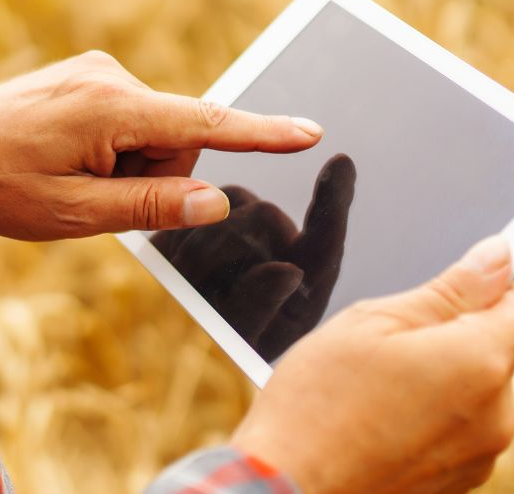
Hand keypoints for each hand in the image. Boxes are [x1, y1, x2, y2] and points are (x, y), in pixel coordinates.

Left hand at [0, 51, 322, 240]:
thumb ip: (152, 207)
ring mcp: (96, 74)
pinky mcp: (86, 79)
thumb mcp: (76, 214)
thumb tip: (215, 203)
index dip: (261, 134)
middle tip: (92, 199)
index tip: (309, 132)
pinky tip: (63, 162)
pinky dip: (111, 152)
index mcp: (112, 108)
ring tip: (67, 179)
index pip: (205, 126)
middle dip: (152, 179)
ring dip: (126, 168)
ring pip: (152, 136)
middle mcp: (110, 78)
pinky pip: (127, 123)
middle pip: (177, 143)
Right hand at [149, 154, 357, 359]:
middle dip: (228, 243)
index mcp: (305, 286)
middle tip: (201, 286)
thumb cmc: (213, 349)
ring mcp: (252, 232)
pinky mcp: (216, 217)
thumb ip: (260, 306)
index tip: (341, 164)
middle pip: (265, 215)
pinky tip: (179, 261)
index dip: (333, 202)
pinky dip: (187, 224)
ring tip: (189, 282)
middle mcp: (284, 252)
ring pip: (229, 203)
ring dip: (203, 237)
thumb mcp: (236, 340)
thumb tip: (288, 270)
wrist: (172, 343)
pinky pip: (200, 198)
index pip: (324, 242)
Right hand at [231, 237, 513, 493]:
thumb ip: (448, 289)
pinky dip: (427, 425)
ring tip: (374, 395)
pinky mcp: (456, 487)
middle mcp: (495, 417)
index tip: (454, 291)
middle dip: (453, 342)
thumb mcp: (373, 323)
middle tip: (387, 348)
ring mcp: (477, 459)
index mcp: (480, 363)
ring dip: (439, 386)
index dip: (493, 291)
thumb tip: (497, 258)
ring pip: (473, 398)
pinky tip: (377, 427)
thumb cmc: (317, 406)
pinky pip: (455, 437)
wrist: (286, 491)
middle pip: (495, 356)